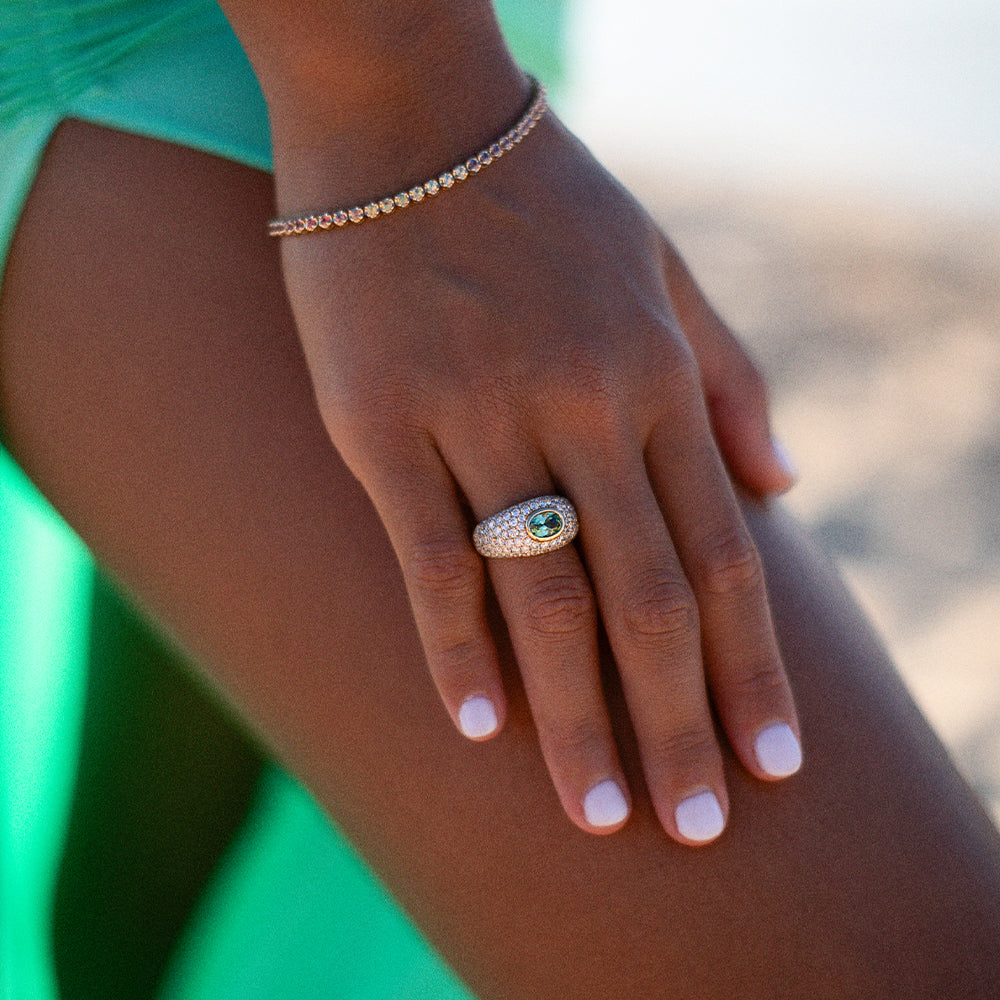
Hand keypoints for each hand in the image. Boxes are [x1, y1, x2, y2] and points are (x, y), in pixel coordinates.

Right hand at [273, 103, 800, 845]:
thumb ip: (730, 377)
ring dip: (575, 715)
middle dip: (679, 726)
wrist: (409, 116)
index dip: (756, 669)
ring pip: (544, 593)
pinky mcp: (383, 421)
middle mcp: (583, 406)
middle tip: (694, 828)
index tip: (774, 766)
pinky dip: (454, 644)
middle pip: (649, 600)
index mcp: (656, 376)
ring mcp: (479, 414)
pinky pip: (428, 551)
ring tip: (598, 812)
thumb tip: (791, 484)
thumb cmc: (543, 202)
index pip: (726, 555)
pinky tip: (476, 727)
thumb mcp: (664, 268)